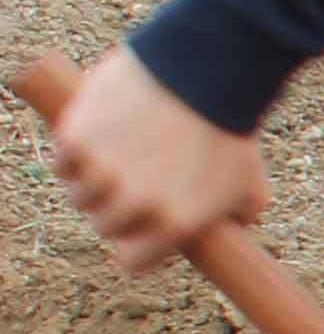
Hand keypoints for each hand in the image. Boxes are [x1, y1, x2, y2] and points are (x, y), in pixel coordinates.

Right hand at [37, 48, 262, 274]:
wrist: (206, 72)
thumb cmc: (232, 128)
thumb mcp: (252, 185)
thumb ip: (240, 216)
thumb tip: (232, 228)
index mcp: (173, 224)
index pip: (131, 262)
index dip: (135, 246)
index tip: (140, 230)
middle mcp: (132, 204)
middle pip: (103, 226)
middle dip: (115, 210)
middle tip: (128, 186)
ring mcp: (101, 171)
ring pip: (78, 195)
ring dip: (91, 183)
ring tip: (113, 159)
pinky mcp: (76, 138)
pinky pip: (62, 162)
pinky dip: (73, 154)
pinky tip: (95, 141)